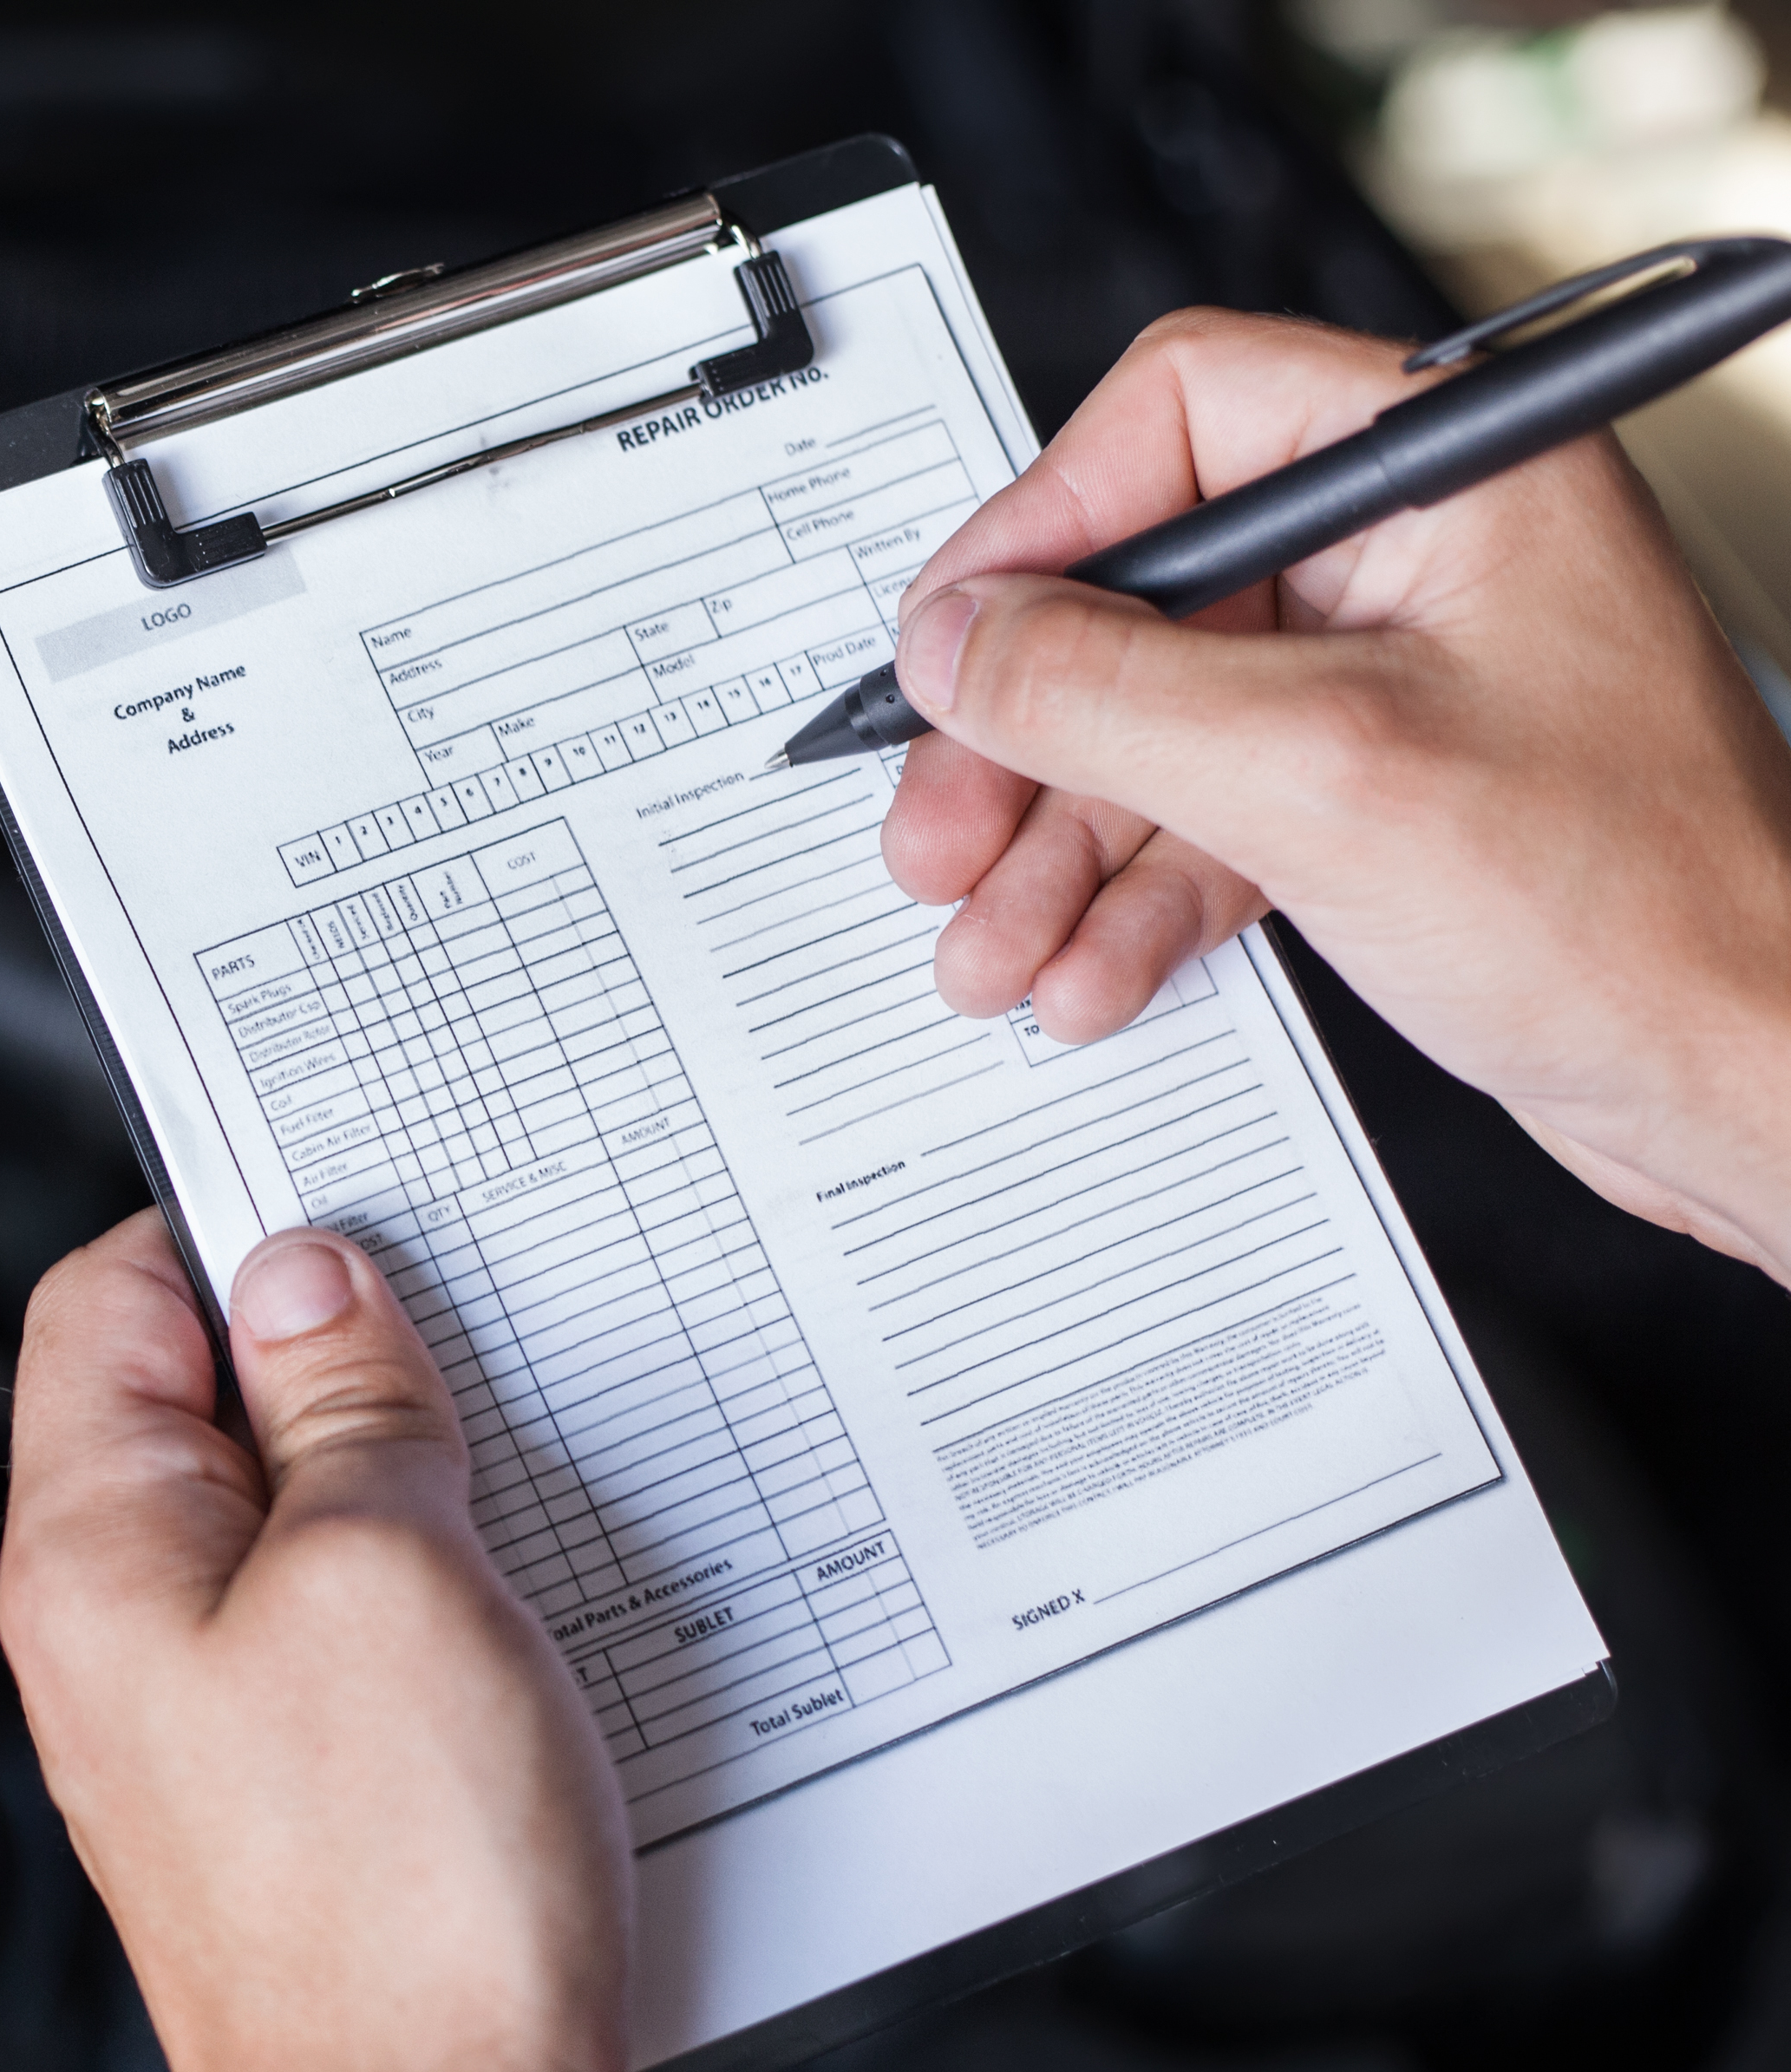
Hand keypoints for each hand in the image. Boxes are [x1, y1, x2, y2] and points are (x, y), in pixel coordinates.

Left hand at [0, 1211, 640, 2071]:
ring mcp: (210, 1721)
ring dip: (413, 1490)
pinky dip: (446, 1602)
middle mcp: (122, 1634)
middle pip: (206, 1405)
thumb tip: (310, 1279)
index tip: (361, 1216)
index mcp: (92, 1551)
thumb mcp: (391, 1572)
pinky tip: (532, 1623)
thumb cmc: (393, 1915)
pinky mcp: (304, 1797)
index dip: (230, 1227)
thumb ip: (345, 1404)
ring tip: (509, 1509)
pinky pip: (360, 1639)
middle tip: (468, 1361)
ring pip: (301, 1525)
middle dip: (343, 1361)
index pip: (103, 1297)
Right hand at [881, 307, 1790, 1282]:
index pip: (1181, 416)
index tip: (950, 643)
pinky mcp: (1379, 796)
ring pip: (1153, 726)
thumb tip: (957, 642)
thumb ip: (1107, 690)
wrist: (1756, 1079)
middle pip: (1139, 594)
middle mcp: (1420, 553)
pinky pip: (1205, 819)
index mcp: (1452, 470)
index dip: (1040, 526)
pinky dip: (1130, 896)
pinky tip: (1086, 968)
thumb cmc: (1645, 911)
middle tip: (939, 827)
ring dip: (1055, 844)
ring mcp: (1396, 679)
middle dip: (1022, 735)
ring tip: (990, 940)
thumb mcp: (1320, 778)